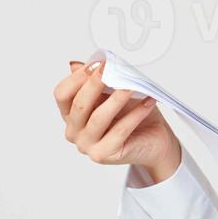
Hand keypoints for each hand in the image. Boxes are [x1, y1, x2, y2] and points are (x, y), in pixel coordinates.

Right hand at [53, 59, 181, 182]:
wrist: (155, 140)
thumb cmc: (132, 115)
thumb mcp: (114, 93)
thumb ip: (98, 80)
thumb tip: (83, 64)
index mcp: (71, 115)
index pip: (62, 94)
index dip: (77, 78)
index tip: (96, 64)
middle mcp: (74, 132)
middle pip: (79, 104)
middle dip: (95, 84)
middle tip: (110, 69)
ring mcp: (87, 146)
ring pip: (98, 118)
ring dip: (116, 99)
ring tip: (130, 86)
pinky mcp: (104, 154)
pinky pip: (120, 131)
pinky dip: (135, 114)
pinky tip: (147, 102)